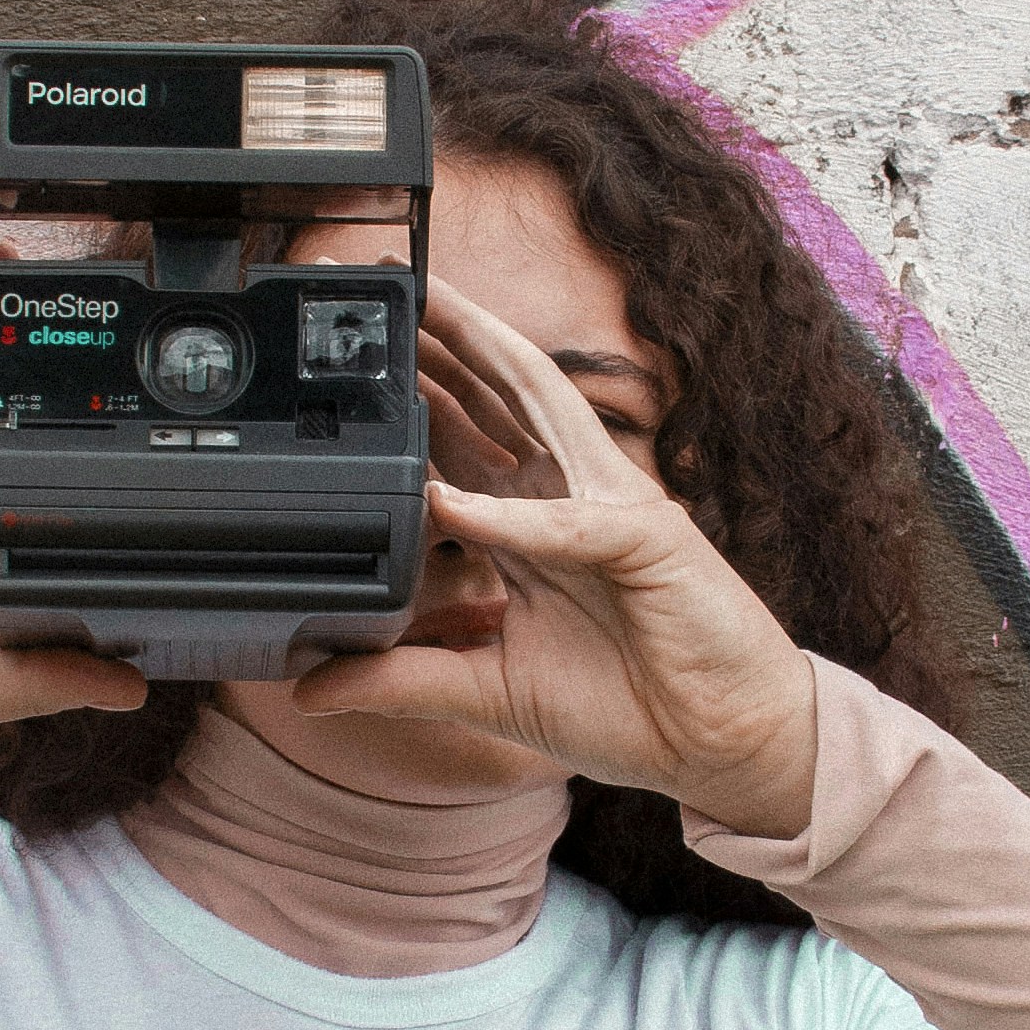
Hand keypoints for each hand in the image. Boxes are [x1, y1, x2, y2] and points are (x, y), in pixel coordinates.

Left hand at [293, 279, 821, 835]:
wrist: (721, 743)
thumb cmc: (624, 704)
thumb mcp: (486, 691)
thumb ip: (400, 681)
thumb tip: (308, 688)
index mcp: (531, 518)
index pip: (461, 433)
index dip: (412, 387)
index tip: (350, 354)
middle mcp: (569, 493)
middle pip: (496, 393)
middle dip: (440, 336)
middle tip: (378, 286)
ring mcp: (611, 507)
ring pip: (541, 411)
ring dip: (483, 359)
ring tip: (426, 311)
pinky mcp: (646, 543)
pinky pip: (567, 525)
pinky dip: (511, 516)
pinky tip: (452, 501)